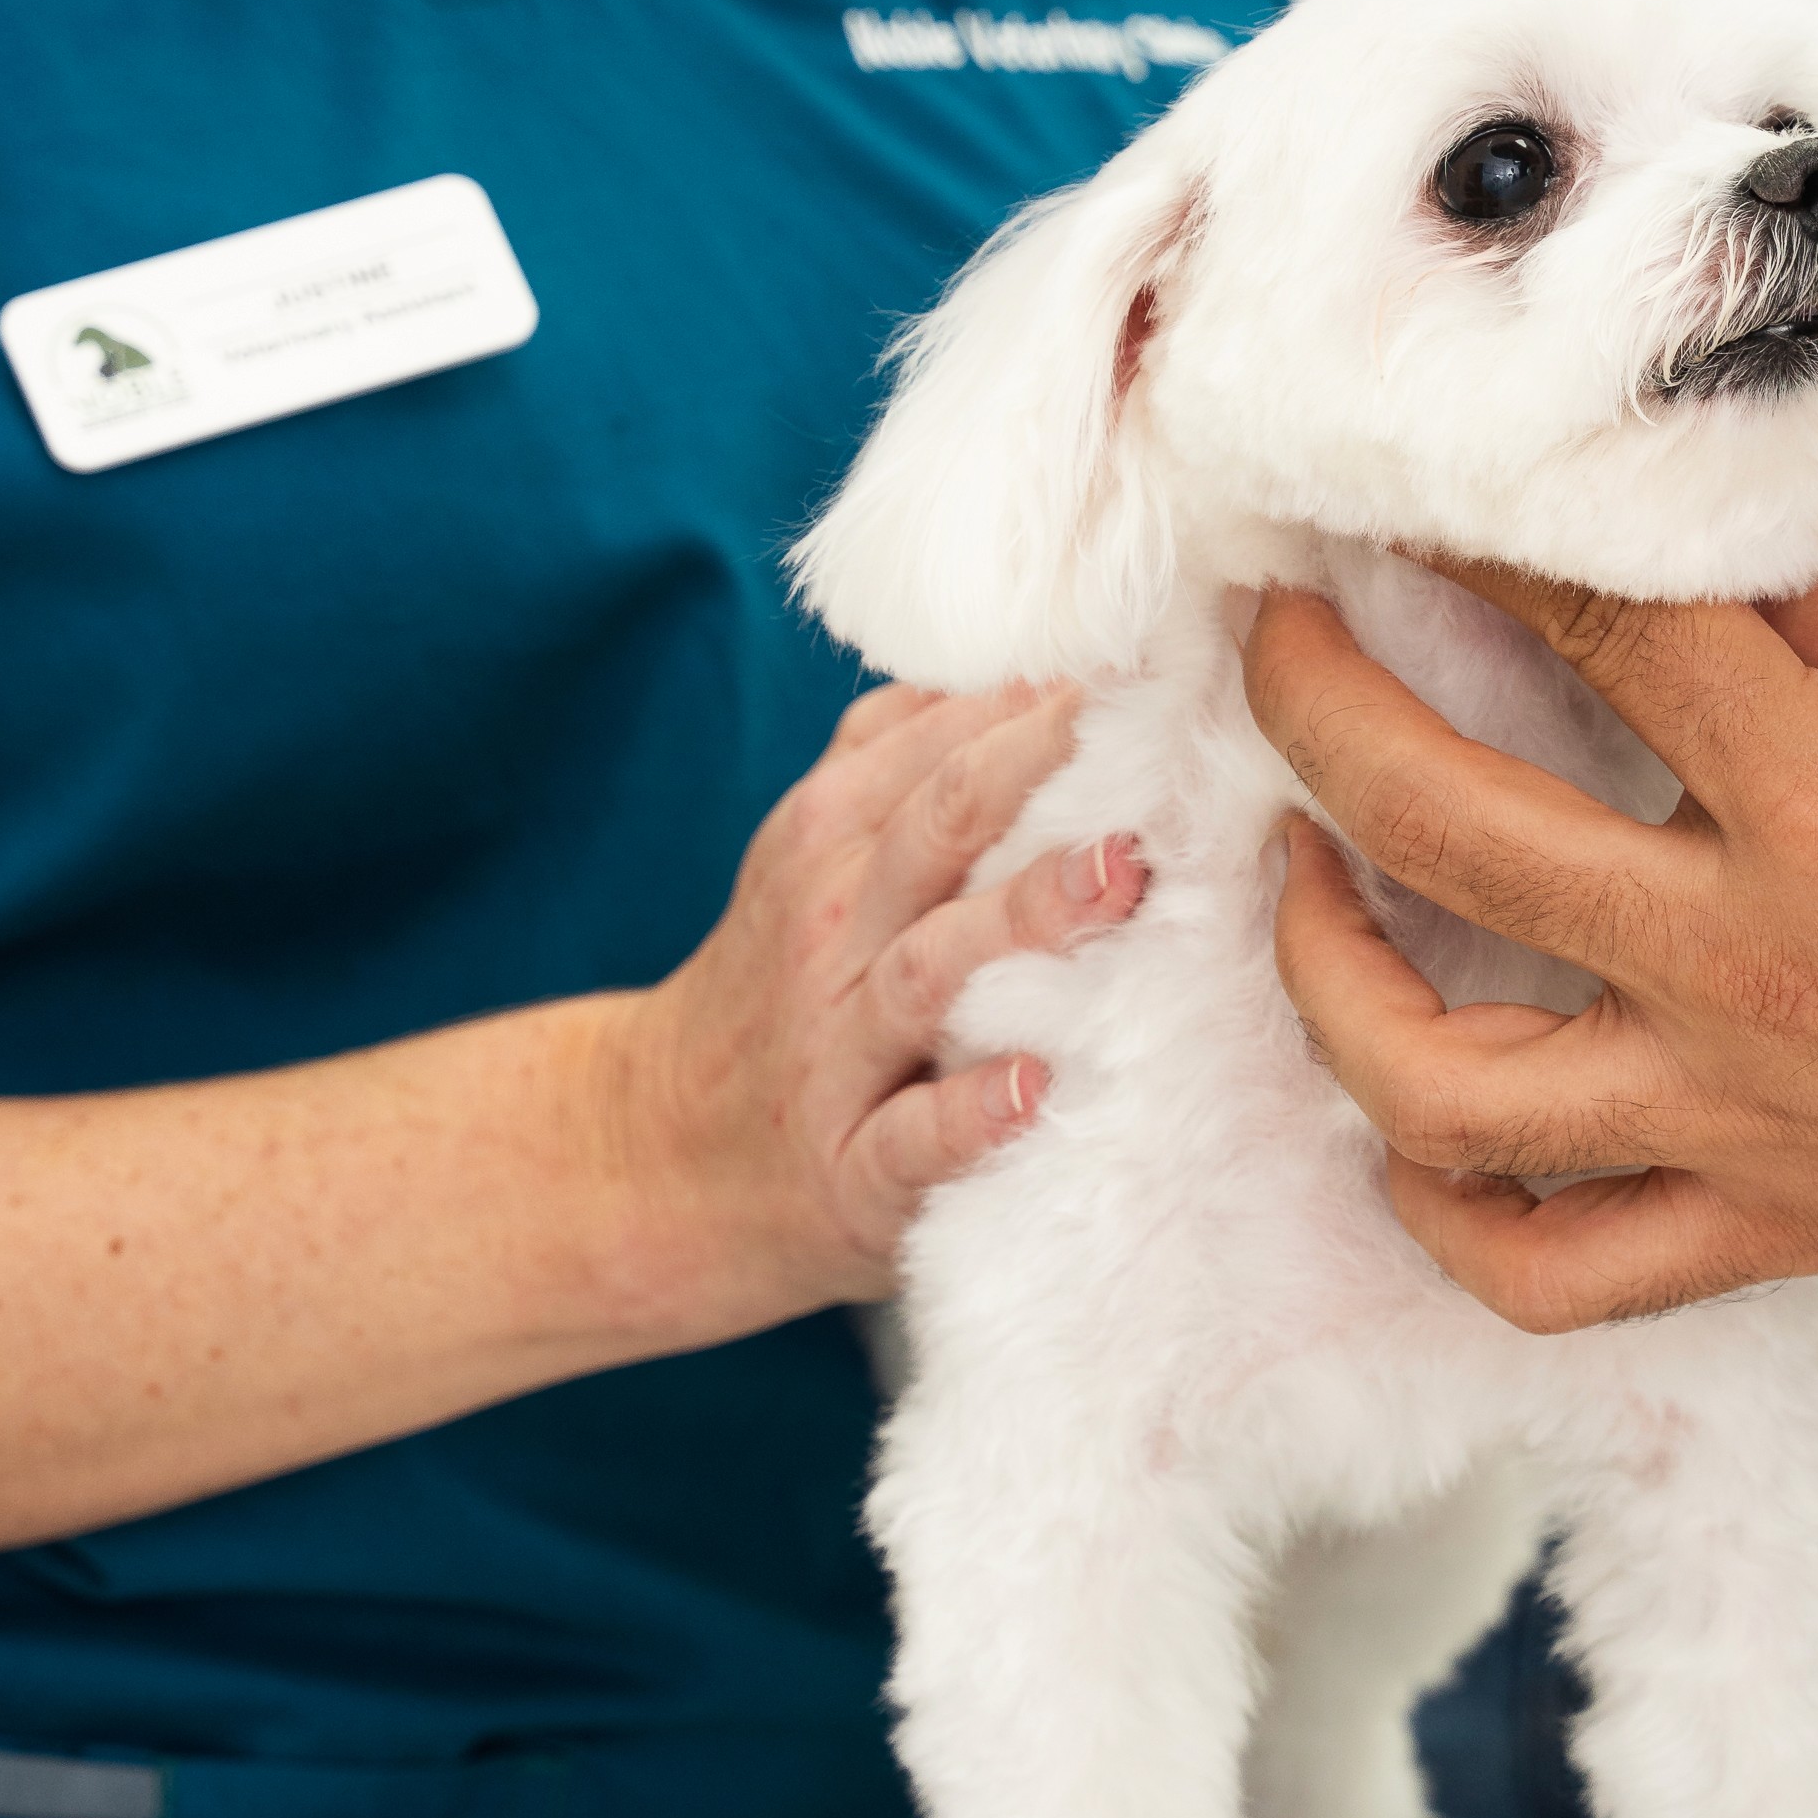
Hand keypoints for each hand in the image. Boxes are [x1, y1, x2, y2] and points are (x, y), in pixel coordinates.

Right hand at [612, 681, 1150, 1323]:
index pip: (945, 742)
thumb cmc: (787, 978)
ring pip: (930, 969)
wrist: (655, 1155)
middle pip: (938, 827)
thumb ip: (902, 745)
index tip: (1162, 648)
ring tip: (1121, 877)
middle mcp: (835, 928)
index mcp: (835, 835)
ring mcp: (838, 1048)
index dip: (1050, 693)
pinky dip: (966, 1114)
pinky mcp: (850, 1169)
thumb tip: (1022, 650)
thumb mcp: (817, 844)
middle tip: (1156, 727)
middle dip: (1040, 770)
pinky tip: (1032, 1088)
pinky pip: (909, 1138)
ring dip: (1026, 919)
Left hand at [1241, 545, 1817, 1330]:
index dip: (1484, 533)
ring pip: (1439, 1080)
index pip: (1593, 625)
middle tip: (1280, 627)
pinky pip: (1542, 1269)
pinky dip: (1437, 1207)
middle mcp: (1755, 970)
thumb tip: (1696, 536)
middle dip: (1320, 698)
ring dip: (1322, 963)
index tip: (1412, 484)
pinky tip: (1400, 1115)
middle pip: (1446, 823)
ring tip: (1296, 869)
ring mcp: (1745, 1121)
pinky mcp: (1768, 1232)